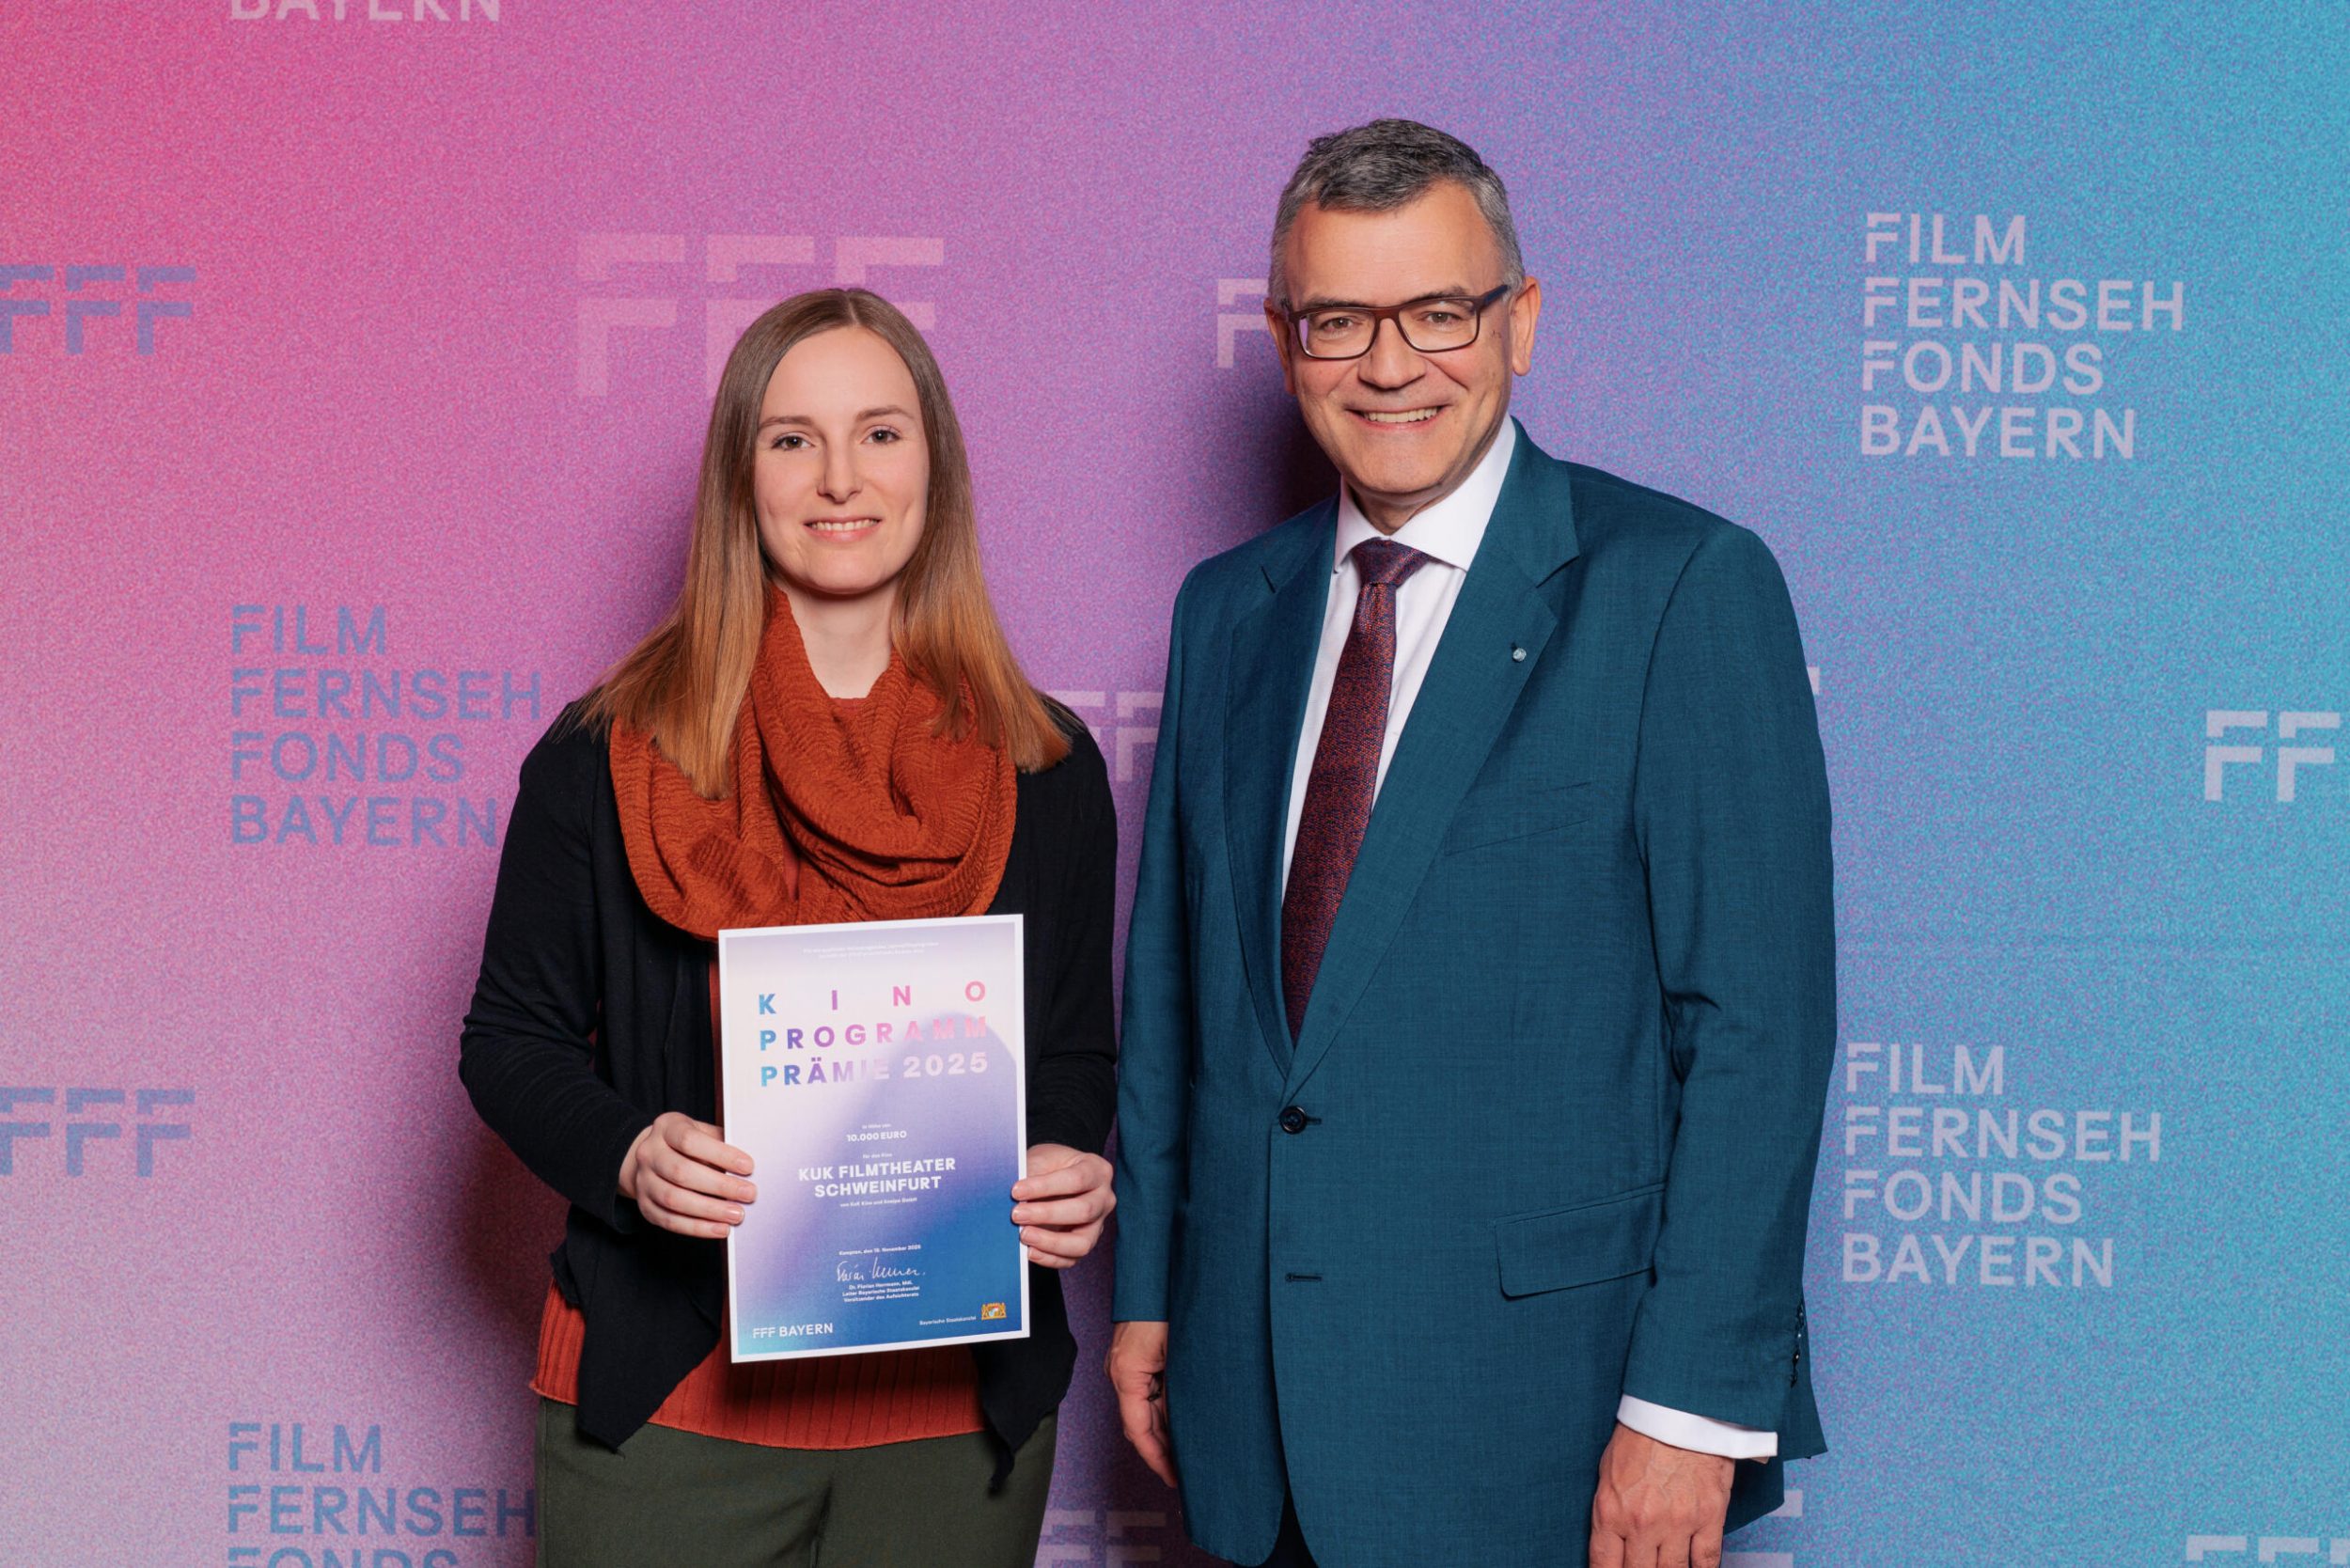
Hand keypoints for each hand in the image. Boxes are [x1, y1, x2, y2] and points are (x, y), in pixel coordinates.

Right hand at [618, 1112, 755, 1238]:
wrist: (652, 1156)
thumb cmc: (688, 1143)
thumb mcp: (702, 1132)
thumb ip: (721, 1143)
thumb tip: (748, 1166)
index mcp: (667, 1128)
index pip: (690, 1140)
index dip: (721, 1154)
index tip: (748, 1167)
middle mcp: (649, 1153)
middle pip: (681, 1172)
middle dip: (719, 1186)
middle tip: (748, 1194)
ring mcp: (643, 1181)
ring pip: (674, 1199)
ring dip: (710, 1210)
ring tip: (737, 1215)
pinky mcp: (645, 1206)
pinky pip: (670, 1221)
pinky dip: (697, 1228)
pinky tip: (720, 1228)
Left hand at [1011, 1143, 1114, 1268]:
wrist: (1049, 1179)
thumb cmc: (1047, 1166)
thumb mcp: (1041, 1159)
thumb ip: (1031, 1175)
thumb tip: (1015, 1198)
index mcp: (1097, 1170)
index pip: (1077, 1179)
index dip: (1045, 1186)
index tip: (1016, 1191)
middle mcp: (1104, 1198)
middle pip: (1084, 1211)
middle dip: (1046, 1214)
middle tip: (1017, 1214)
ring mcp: (1098, 1225)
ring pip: (1082, 1242)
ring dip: (1050, 1242)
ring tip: (1024, 1235)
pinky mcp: (1085, 1244)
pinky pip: (1072, 1259)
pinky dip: (1049, 1258)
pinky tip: (1030, 1251)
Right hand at [1106, 1319, 1176, 1486]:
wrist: (1155, 1269)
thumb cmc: (1166, 1305)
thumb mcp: (1180, 1351)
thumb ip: (1179, 1389)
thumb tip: (1191, 1425)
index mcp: (1127, 1373)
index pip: (1137, 1430)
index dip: (1157, 1458)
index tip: (1174, 1478)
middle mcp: (1121, 1371)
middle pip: (1139, 1423)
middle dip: (1162, 1449)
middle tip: (1186, 1472)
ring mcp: (1125, 1363)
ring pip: (1144, 1408)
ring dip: (1164, 1430)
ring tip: (1189, 1451)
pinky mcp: (1135, 1356)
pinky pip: (1146, 1391)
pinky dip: (1163, 1409)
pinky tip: (1183, 1419)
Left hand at [1588, 1422, 1734, 1567]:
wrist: (1679, 1408)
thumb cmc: (1641, 1435)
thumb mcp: (1608, 1471)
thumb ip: (1609, 1511)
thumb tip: (1610, 1543)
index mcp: (1611, 1511)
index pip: (1604, 1565)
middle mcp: (1643, 1524)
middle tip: (1642, 1566)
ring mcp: (1678, 1523)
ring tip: (1664, 1566)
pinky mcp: (1709, 1517)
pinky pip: (1707, 1562)